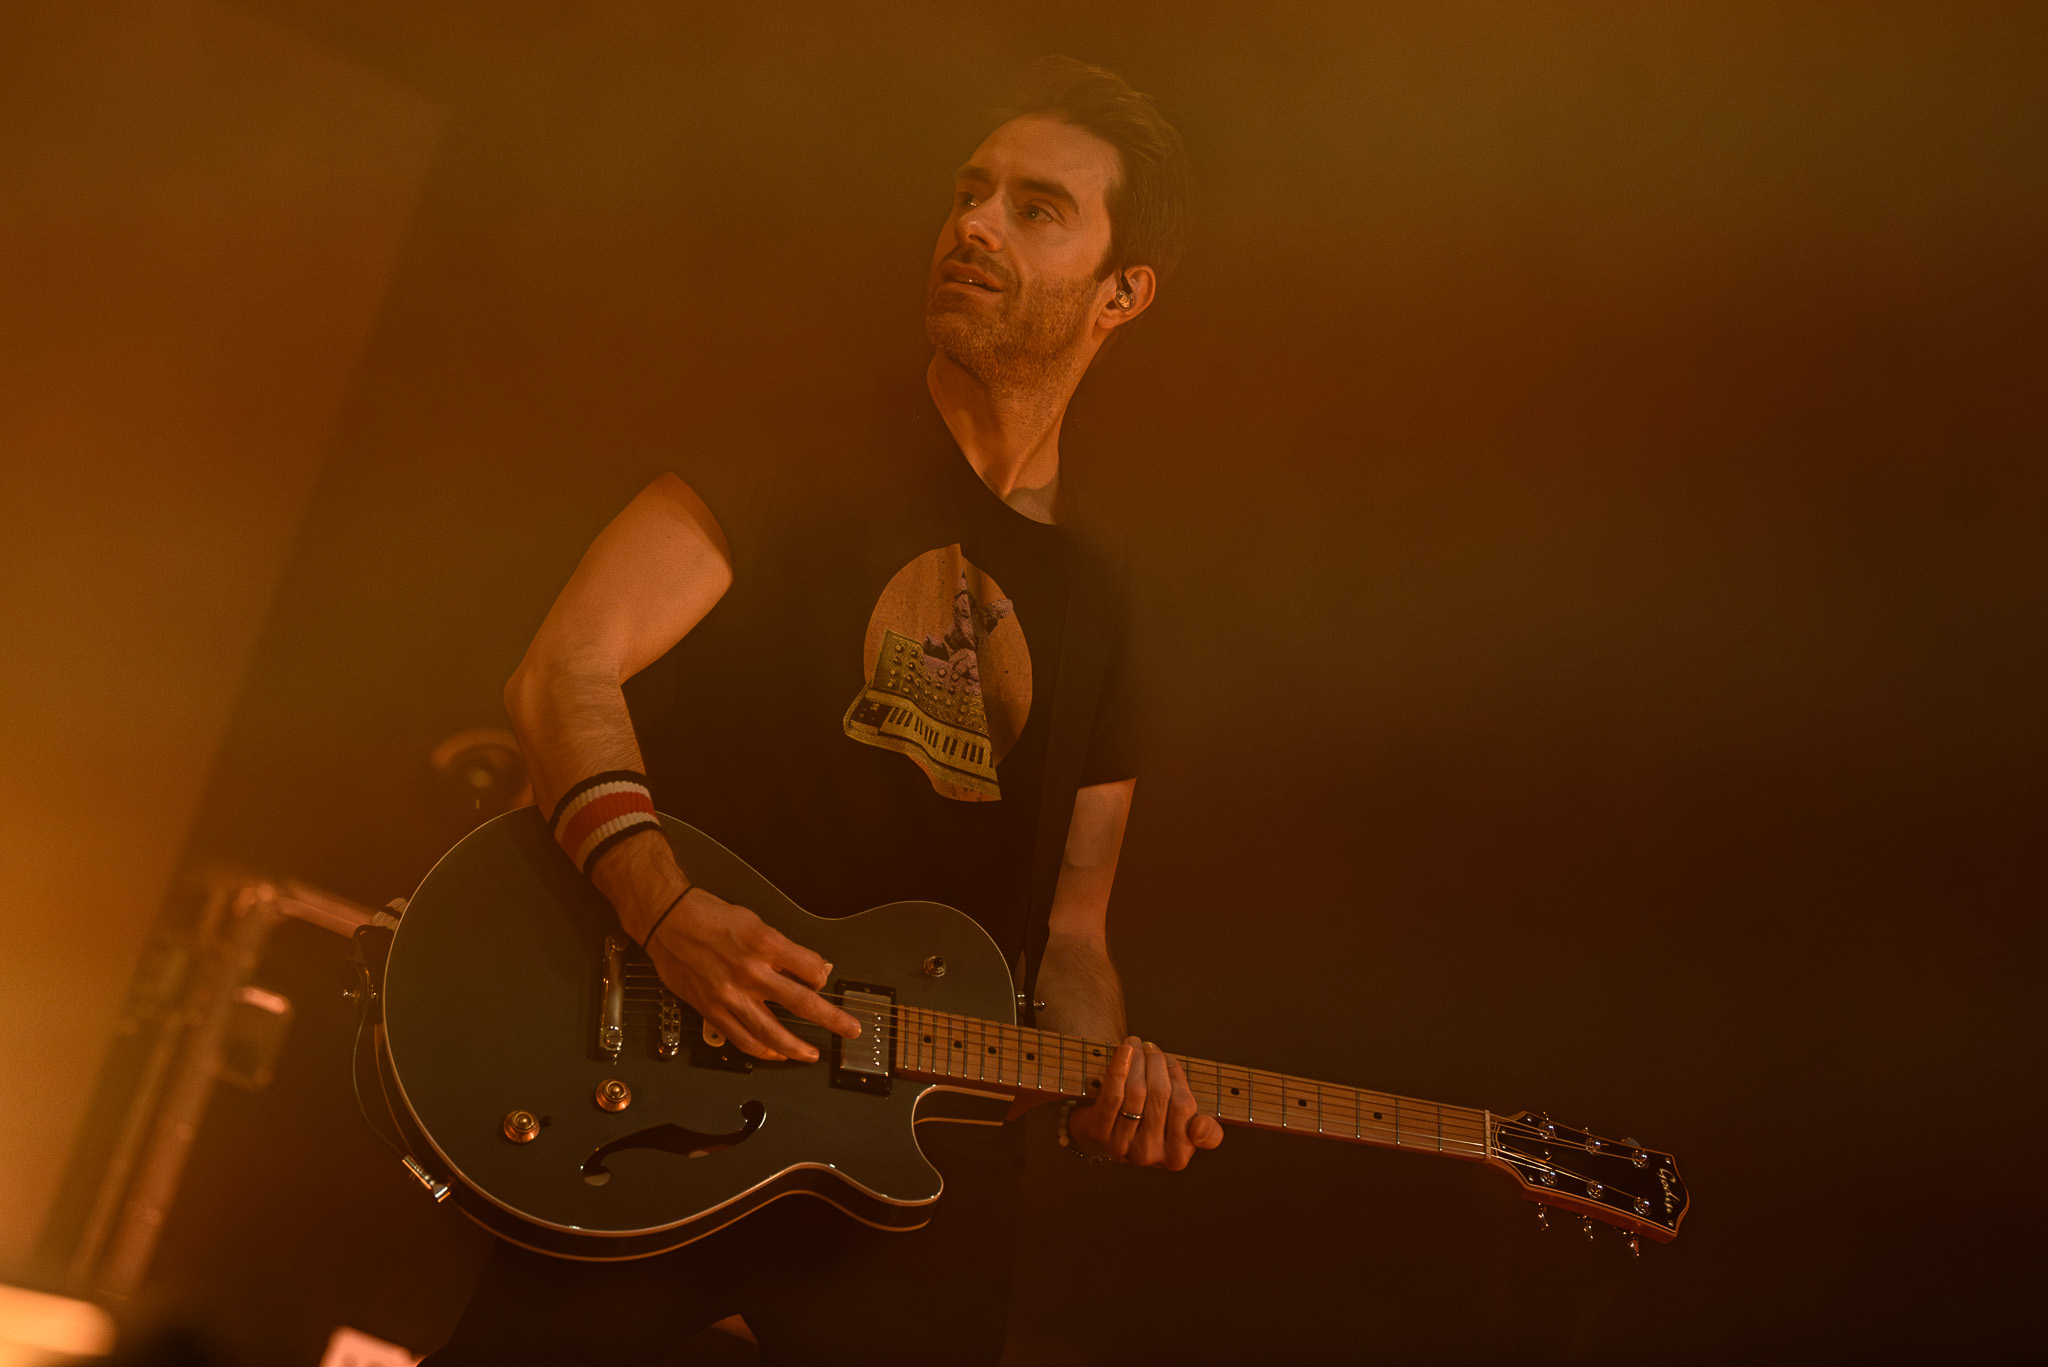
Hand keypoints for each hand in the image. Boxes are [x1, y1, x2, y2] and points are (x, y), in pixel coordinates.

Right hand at [643, 886, 860, 1061]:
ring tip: (811, 1055)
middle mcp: (751, 971)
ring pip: (771, 1032)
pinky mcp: (712, 1009)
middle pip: (802, 1003)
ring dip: (796, 1047)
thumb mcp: (753, 921)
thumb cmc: (708, 916)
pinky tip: (773, 1053)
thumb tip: (808, 966)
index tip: (824, 979)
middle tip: (849, 1029)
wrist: (666, 920)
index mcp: (765, 944)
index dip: (823, 975)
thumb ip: (781, 948)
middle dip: (831, 1020)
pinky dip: (761, 1050)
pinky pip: (741, 1039)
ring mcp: (731, 994)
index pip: (812, 968)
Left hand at [1069, 1037, 1224, 1169]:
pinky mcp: (1099, 1132)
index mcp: (1176, 1155)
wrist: (1100, 1137)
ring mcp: (1122, 1145)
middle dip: (1156, 1063)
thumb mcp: (1178, 1132)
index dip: (1179, 1079)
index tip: (1171, 1061)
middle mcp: (1150, 1154)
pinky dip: (1119, 1068)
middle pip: (1159, 1094)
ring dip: (1138, 1060)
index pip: (1184, 1107)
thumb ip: (1204, 1132)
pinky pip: (1113, 1095)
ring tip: (1136, 1044)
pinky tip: (1124, 1051)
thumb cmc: (1146, 1127)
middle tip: (1150, 1046)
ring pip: (1136, 1091)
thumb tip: (1201, 1127)